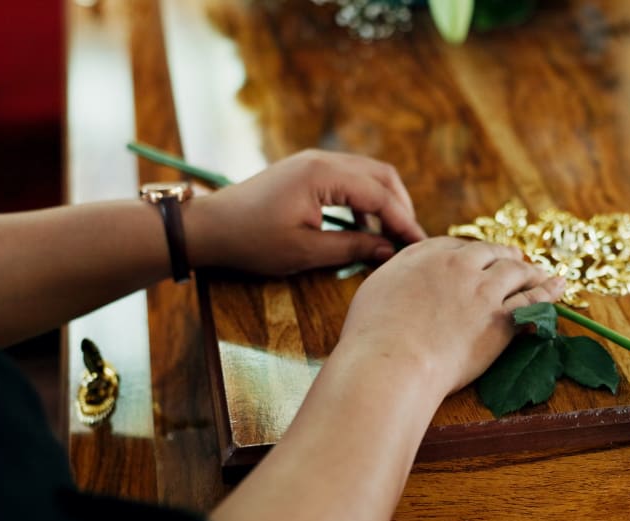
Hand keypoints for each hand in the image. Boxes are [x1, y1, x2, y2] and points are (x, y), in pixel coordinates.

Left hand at [186, 150, 426, 275]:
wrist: (209, 228)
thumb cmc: (252, 240)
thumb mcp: (305, 251)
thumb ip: (352, 248)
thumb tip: (388, 251)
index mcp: (323, 175)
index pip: (380, 195)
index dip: (404, 222)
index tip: (419, 246)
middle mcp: (323, 160)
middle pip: (381, 176)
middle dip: (400, 207)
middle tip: (409, 240)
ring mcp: (314, 162)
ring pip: (367, 175)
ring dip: (384, 203)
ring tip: (391, 237)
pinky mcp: (307, 171)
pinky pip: (349, 180)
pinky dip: (364, 202)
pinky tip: (364, 229)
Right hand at [336, 238, 565, 395]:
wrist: (392, 362)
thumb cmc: (372, 335)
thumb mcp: (375, 290)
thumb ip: (397, 276)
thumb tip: (404, 277)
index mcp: (425, 255)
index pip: (454, 245)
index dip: (469, 253)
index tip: (475, 259)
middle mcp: (458, 265)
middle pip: (490, 253)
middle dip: (504, 255)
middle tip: (515, 260)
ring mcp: (483, 290)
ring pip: (516, 271)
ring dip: (531, 271)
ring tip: (542, 273)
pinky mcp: (501, 318)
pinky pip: (533, 300)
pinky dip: (549, 291)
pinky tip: (560, 286)